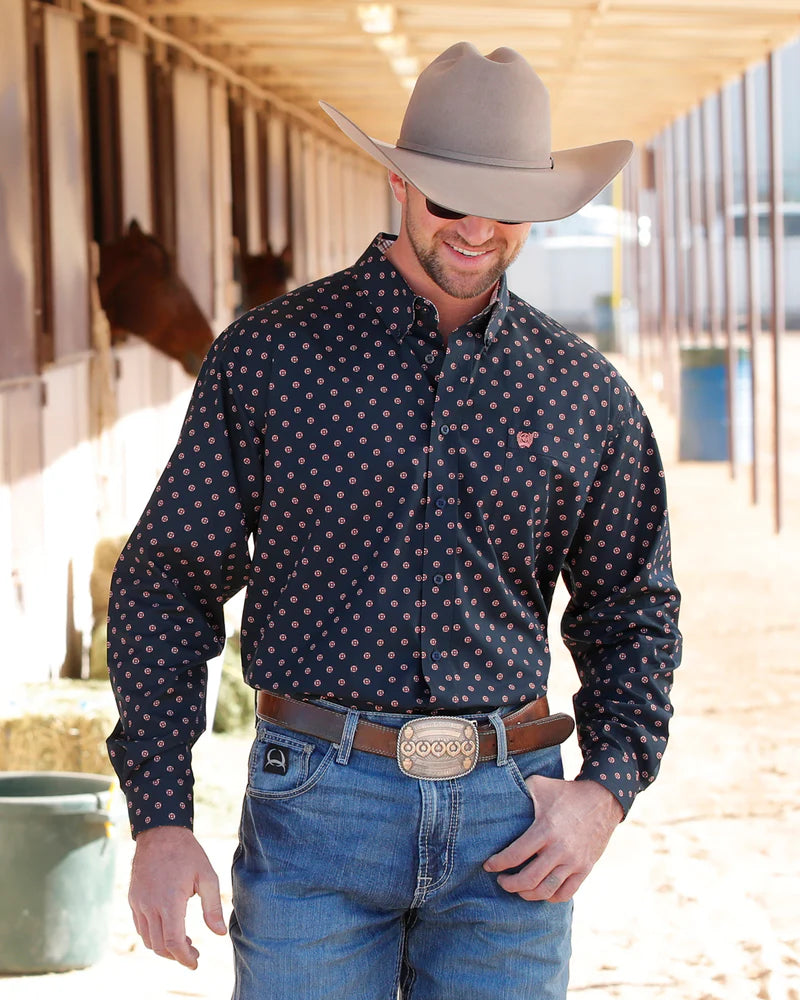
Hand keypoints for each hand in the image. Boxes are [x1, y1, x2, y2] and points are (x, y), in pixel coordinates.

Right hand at [129, 825, 226, 968]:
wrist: (160, 832)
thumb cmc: (187, 853)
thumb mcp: (207, 876)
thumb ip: (212, 907)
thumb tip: (219, 934)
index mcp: (170, 901)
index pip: (173, 942)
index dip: (184, 958)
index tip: (195, 962)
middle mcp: (150, 905)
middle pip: (159, 946)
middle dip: (176, 956)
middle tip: (193, 953)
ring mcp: (138, 903)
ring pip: (147, 939)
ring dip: (163, 948)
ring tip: (182, 943)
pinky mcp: (133, 899)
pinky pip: (140, 927)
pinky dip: (152, 935)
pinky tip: (167, 929)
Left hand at [483, 776, 622, 901]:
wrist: (603, 798)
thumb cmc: (566, 792)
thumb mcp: (540, 785)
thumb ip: (519, 791)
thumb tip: (497, 793)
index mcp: (545, 829)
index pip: (515, 855)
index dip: (498, 864)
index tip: (488, 865)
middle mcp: (560, 849)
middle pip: (529, 879)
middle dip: (510, 884)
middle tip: (501, 881)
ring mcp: (574, 861)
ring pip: (546, 891)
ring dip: (527, 894)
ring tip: (518, 889)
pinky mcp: (585, 868)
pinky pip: (566, 893)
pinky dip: (551, 897)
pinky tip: (540, 890)